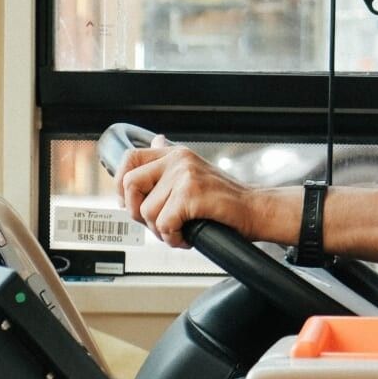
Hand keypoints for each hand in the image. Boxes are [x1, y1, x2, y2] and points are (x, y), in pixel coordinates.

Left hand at [115, 136, 261, 247]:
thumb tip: (155, 140)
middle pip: (130, 185)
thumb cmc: (226, 201)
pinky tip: (187, 237)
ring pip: (146, 211)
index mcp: (177, 154)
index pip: (130, 158)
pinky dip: (173, 238)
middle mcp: (179, 160)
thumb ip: (171, 162)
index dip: (121, 184)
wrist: (256, 210)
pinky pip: (164, 224)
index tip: (130, 203)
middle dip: (137, 212)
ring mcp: (185, 176)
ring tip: (180, 231)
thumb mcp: (196, 173)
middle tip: (159, 223)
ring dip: (161, 231)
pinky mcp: (191, 194)